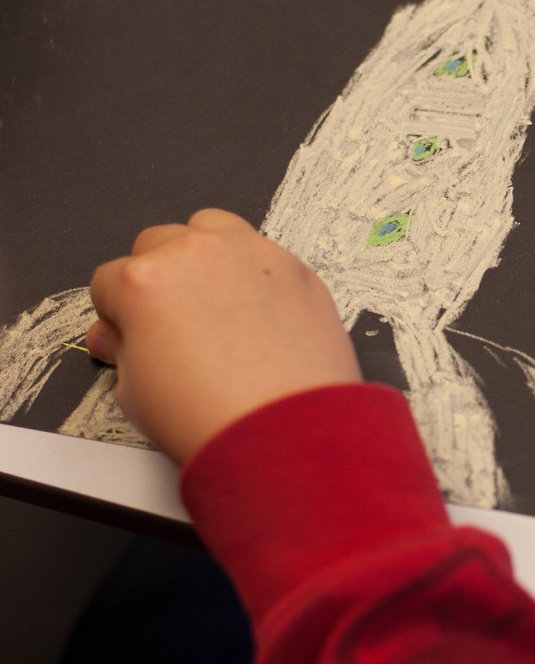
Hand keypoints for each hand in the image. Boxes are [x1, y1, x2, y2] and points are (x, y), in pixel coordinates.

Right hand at [86, 209, 360, 464]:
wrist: (285, 434)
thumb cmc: (215, 418)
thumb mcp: (135, 392)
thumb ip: (123, 348)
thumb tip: (118, 335)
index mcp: (144, 281)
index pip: (108, 280)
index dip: (116, 315)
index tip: (131, 336)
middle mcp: (197, 254)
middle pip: (157, 244)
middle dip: (157, 279)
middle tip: (171, 322)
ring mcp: (253, 255)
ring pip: (212, 229)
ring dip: (204, 256)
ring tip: (213, 305)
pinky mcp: (297, 269)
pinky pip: (265, 254)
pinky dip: (254, 274)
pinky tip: (258, 315)